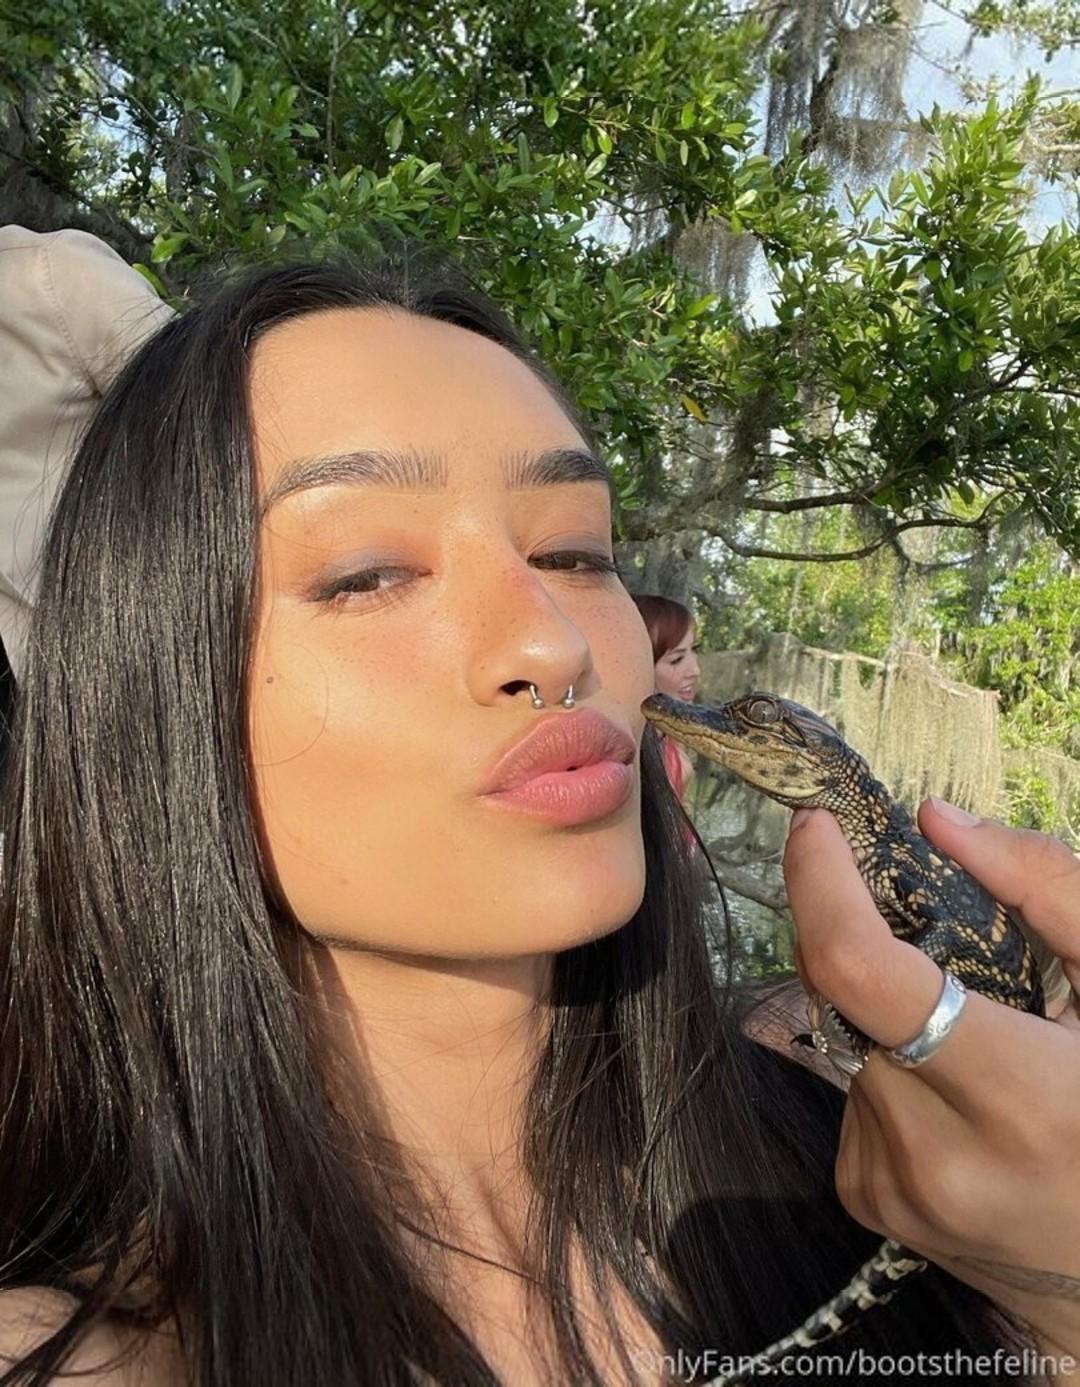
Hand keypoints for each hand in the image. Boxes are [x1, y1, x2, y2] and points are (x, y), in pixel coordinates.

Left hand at [783, 801, 1079, 1372]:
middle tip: (902, 909)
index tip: (815, 824)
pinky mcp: (866, 1197)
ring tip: (966, 1030)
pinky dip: (884, 1060)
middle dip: (856, 931)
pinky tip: (950, 1088)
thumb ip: (1045, 889)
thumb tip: (936, 819)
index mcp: (1018, 1098)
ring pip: (842, 1034)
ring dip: (881, 1006)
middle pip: (841, 994)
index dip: (820, 883)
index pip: (860, 970)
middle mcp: (937, 1152)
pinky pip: (848, 1087)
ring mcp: (892, 1185)